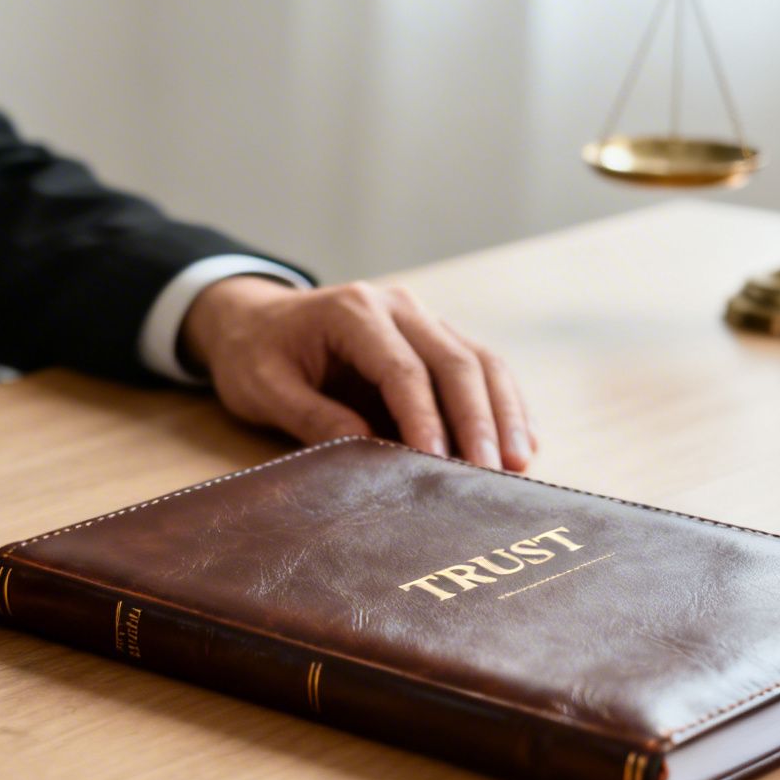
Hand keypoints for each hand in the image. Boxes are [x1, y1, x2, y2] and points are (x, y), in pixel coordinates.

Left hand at [180, 276, 533, 471]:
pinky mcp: (434, 338)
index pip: (402, 369)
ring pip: (480, 361)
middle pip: (455, 361)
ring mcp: (422, 318)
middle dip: (479, 420)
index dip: (425, 418)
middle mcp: (398, 306)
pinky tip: (524, 441)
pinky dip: (505, 404)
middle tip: (496, 472)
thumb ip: (312, 417)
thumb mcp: (264, 388)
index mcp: (353, 311)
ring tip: (520, 463)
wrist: (255, 320)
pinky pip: (480, 367)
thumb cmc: (256, 354)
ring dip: (504, 413)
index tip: (439, 463)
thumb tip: (366, 450)